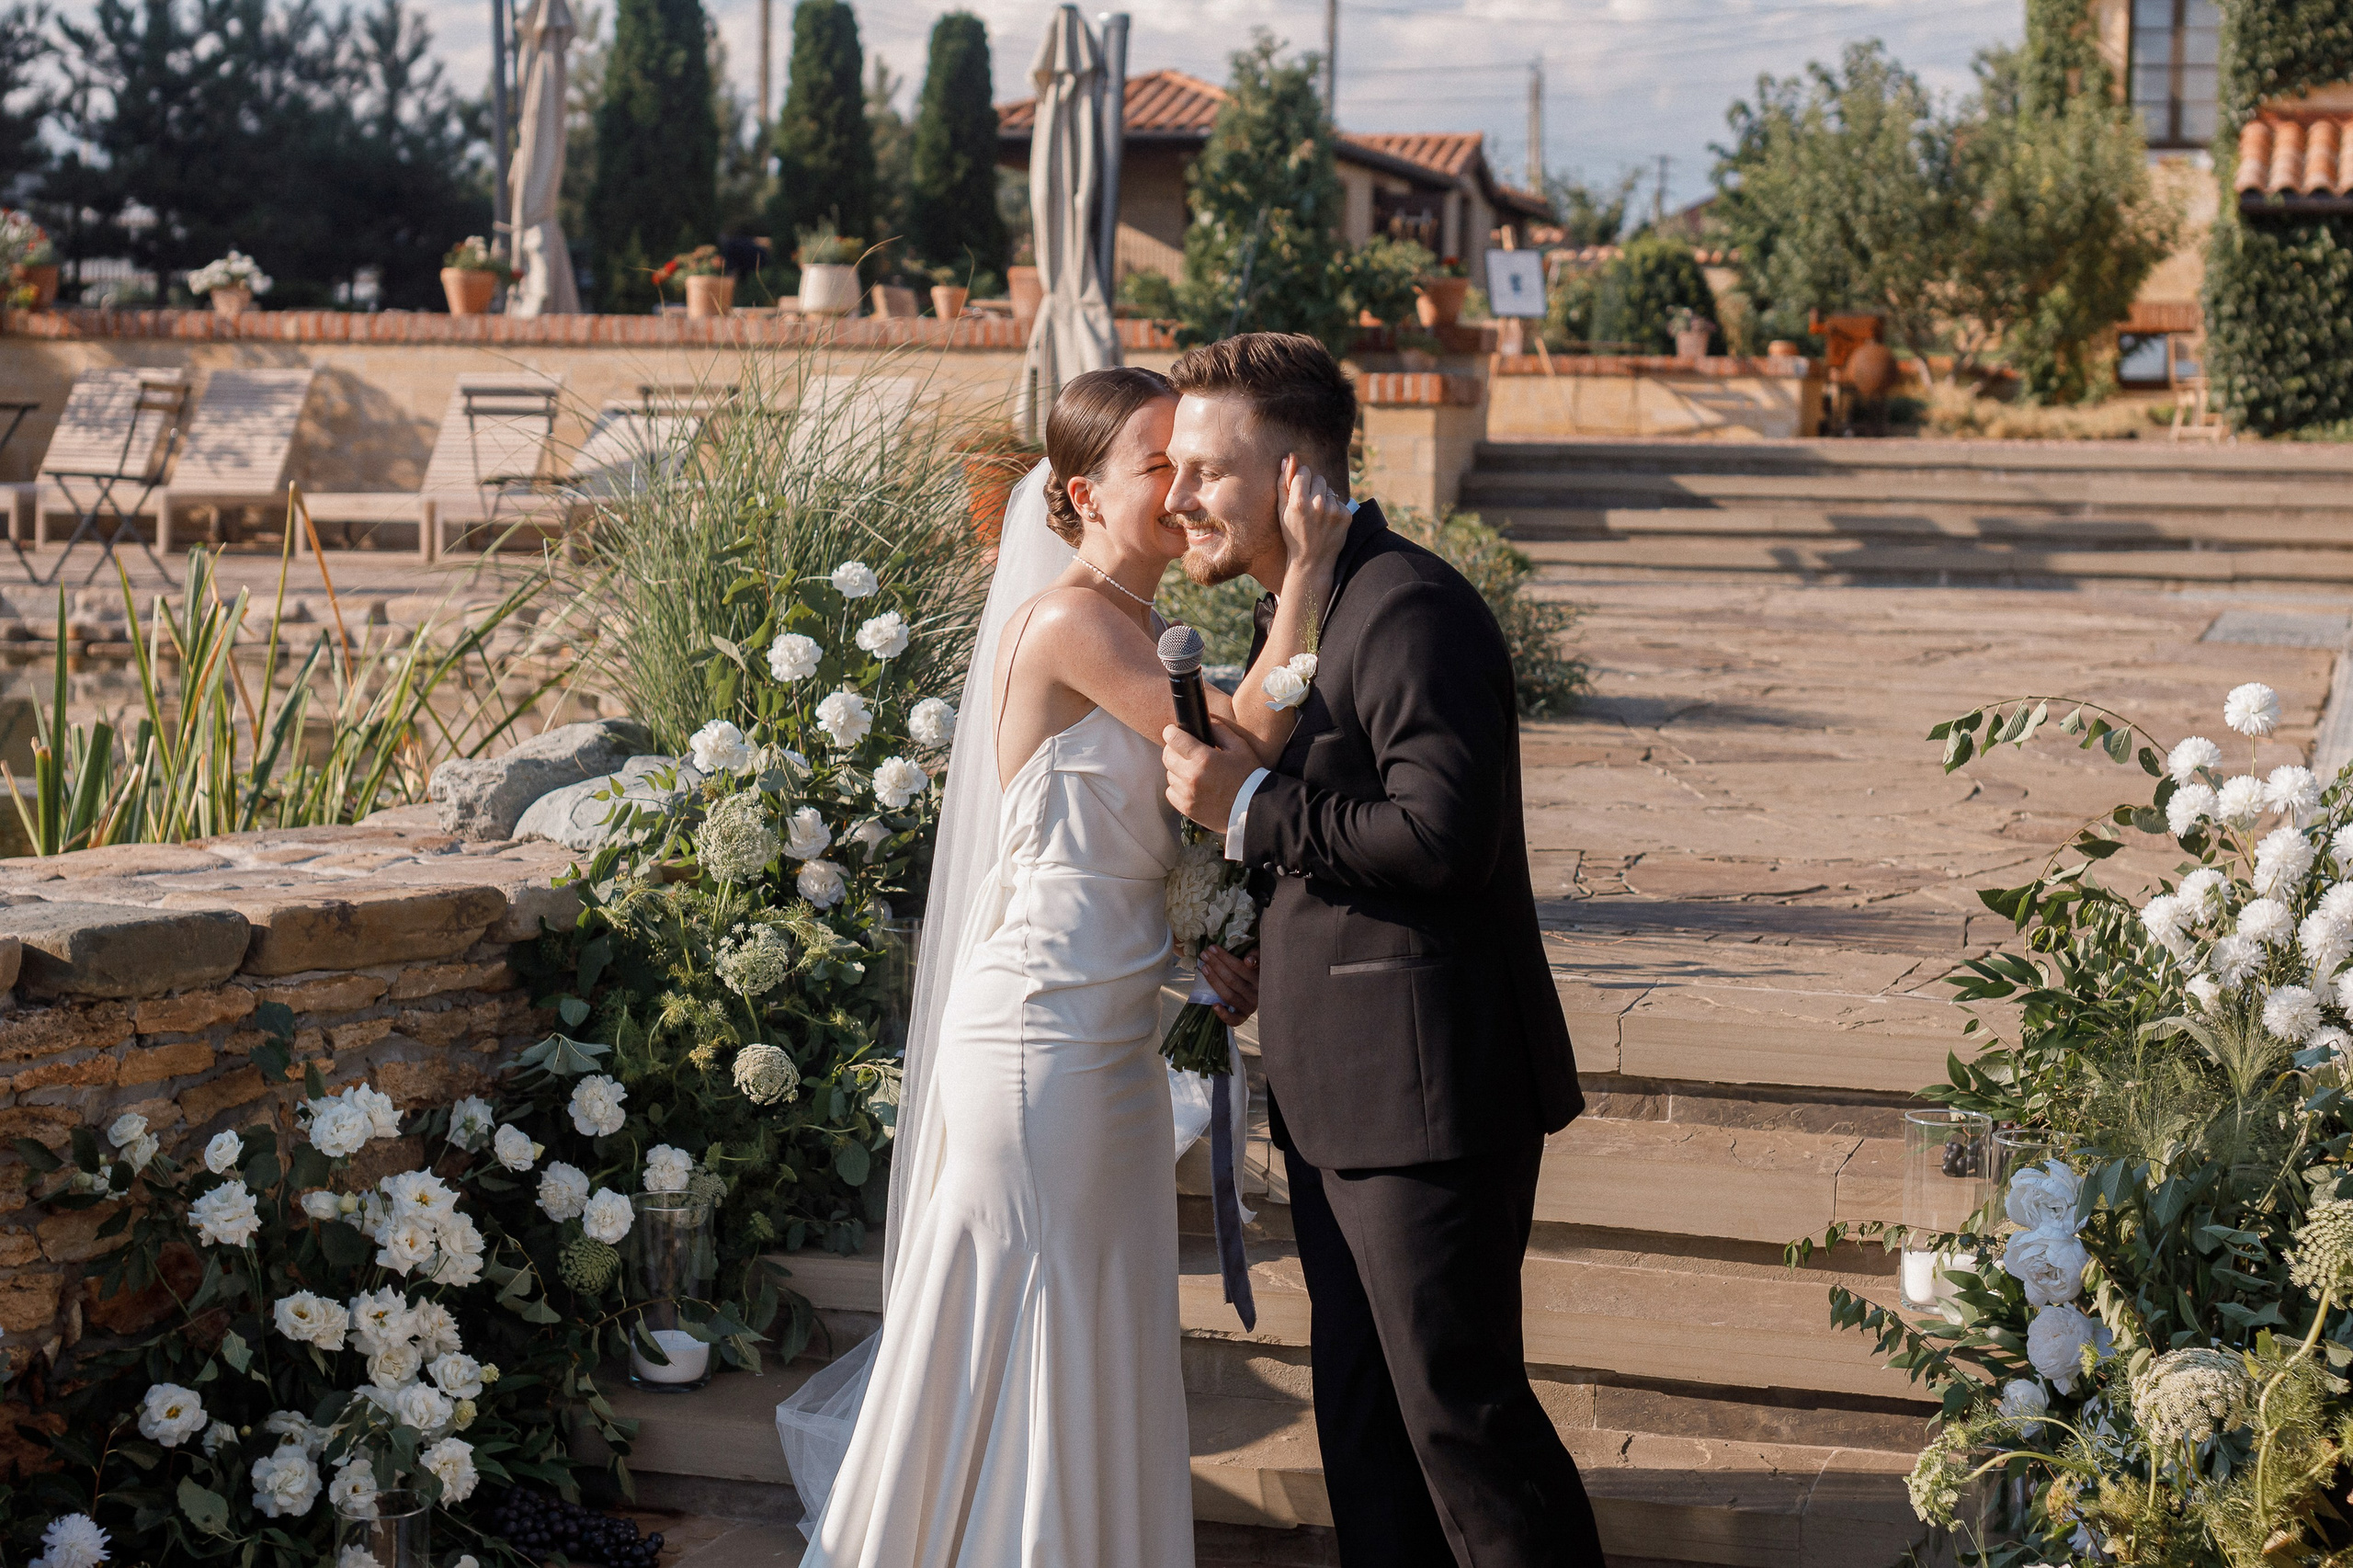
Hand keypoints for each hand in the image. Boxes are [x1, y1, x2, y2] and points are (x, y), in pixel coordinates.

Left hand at [1164, 719, 1258, 832]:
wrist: (1254, 808)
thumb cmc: (1249, 776)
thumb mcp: (1239, 747)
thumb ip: (1220, 730)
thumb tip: (1206, 720)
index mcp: (1204, 759)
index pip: (1174, 739)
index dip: (1171, 732)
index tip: (1173, 731)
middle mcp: (1191, 777)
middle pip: (1167, 757)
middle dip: (1173, 749)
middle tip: (1183, 749)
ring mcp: (1188, 794)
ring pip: (1169, 775)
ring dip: (1177, 769)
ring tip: (1192, 769)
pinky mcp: (1187, 809)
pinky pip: (1171, 793)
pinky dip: (1177, 787)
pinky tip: (1191, 785)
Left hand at [1201, 944, 1259, 1026]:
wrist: (1262, 991)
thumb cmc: (1255, 970)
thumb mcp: (1259, 959)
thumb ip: (1256, 955)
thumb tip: (1248, 961)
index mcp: (1261, 978)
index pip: (1240, 967)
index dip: (1225, 958)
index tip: (1212, 948)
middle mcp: (1257, 994)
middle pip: (1232, 980)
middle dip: (1216, 965)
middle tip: (1204, 955)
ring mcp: (1250, 1007)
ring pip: (1229, 996)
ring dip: (1214, 982)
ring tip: (1204, 968)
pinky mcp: (1243, 1018)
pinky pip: (1233, 1020)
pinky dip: (1223, 1014)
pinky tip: (1214, 1005)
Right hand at [1277, 453, 1349, 584]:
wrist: (1311, 561)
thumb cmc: (1292, 534)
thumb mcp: (1282, 511)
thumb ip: (1284, 483)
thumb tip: (1288, 458)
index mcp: (1299, 502)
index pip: (1304, 471)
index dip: (1301, 480)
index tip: (1299, 492)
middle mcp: (1318, 504)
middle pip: (1319, 477)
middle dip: (1313, 487)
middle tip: (1308, 506)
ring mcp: (1334, 510)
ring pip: (1329, 489)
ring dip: (1324, 497)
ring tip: (1318, 515)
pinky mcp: (1346, 516)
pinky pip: (1339, 501)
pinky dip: (1334, 508)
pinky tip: (1327, 521)